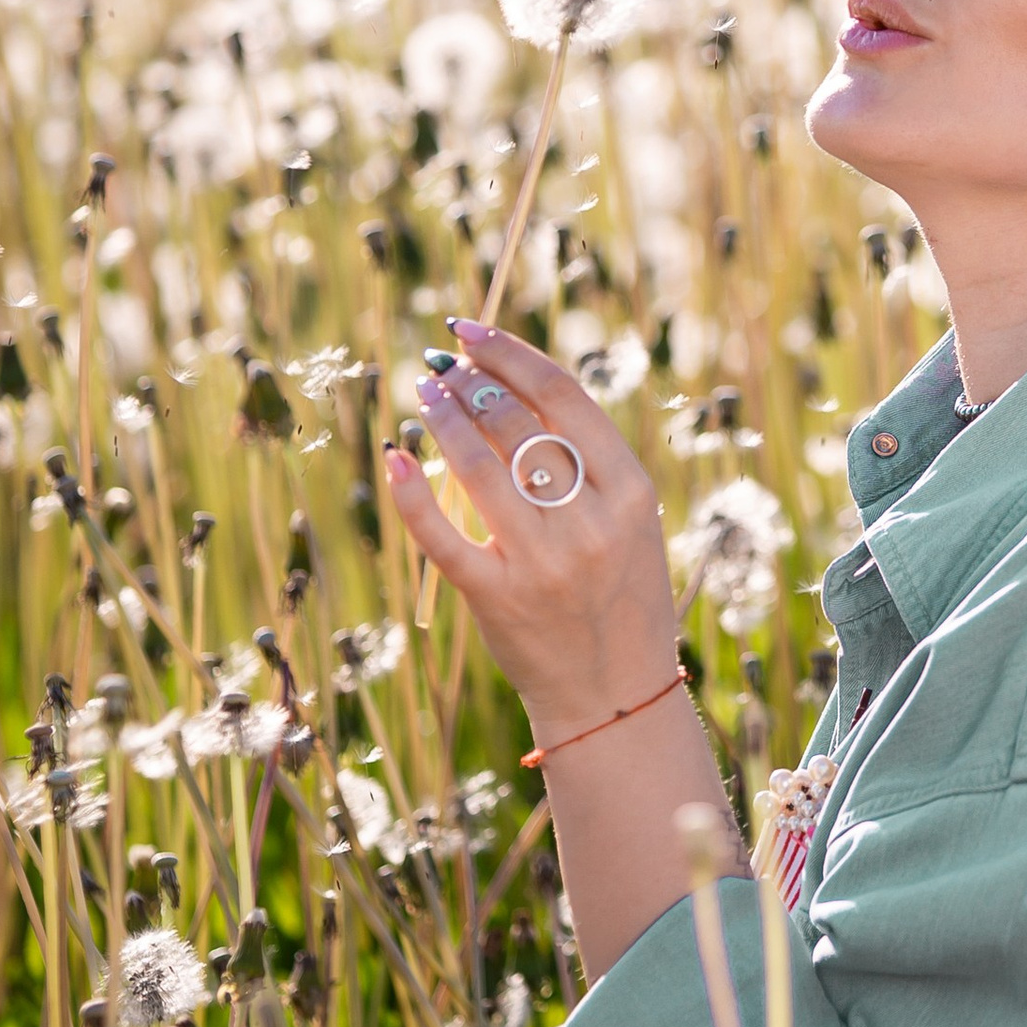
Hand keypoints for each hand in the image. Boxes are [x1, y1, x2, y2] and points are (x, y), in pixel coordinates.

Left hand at [382, 324, 677, 739]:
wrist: (615, 695)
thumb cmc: (618, 596)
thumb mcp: (630, 524)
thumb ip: (587, 465)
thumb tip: (509, 388)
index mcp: (631, 494)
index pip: (563, 398)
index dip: (510, 354)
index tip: (473, 331)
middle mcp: (590, 524)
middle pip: (516, 425)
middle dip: (469, 383)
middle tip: (440, 364)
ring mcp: (543, 563)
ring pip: (478, 468)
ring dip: (444, 418)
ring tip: (423, 392)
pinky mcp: (497, 598)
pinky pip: (443, 538)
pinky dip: (412, 494)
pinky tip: (395, 456)